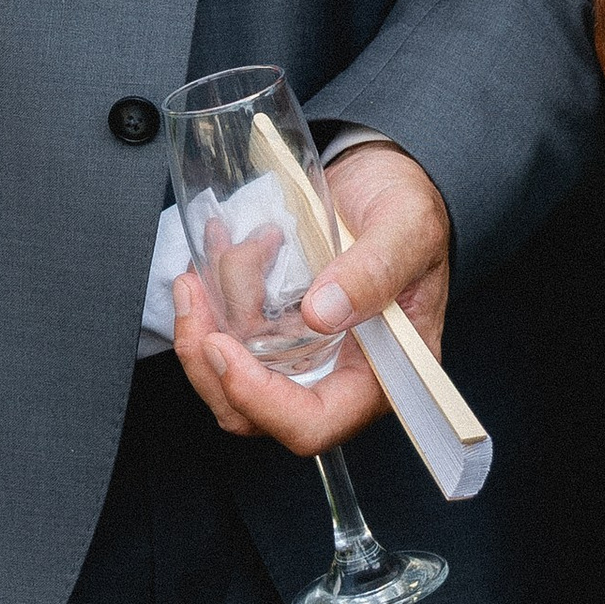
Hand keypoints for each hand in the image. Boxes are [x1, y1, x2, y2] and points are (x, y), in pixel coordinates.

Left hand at [170, 142, 451, 455]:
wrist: (384, 180)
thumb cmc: (410, 211)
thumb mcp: (407, 228)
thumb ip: (374, 270)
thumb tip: (321, 314)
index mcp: (377, 377)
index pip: (313, 423)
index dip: (261, 400)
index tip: (223, 348)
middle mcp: (333, 377)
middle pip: (253, 413)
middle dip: (210, 359)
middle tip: (194, 294)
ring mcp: (297, 356)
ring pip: (228, 375)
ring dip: (207, 316)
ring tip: (224, 250)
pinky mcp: (272, 331)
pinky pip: (224, 337)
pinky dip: (207, 302)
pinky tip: (215, 256)